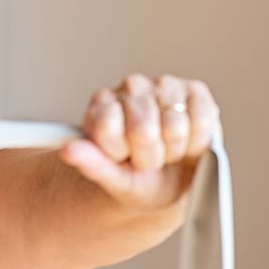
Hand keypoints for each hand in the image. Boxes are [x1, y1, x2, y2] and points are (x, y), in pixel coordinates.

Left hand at [59, 74, 220, 210]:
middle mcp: (130, 87)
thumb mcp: (111, 178)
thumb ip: (90, 163)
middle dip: (149, 156)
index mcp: (101, 104)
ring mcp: (163, 85)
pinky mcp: (195, 91)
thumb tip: (67, 150)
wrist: (168, 183)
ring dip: (174, 150)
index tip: (120, 158)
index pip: (107, 127)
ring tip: (166, 151)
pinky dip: (197, 142)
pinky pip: (201, 121)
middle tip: (146, 159)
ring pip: (174, 126)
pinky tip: (187, 143)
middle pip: (143, 130)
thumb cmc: (135, 178)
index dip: (118, 153)